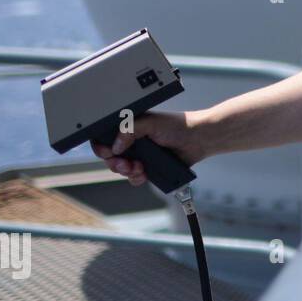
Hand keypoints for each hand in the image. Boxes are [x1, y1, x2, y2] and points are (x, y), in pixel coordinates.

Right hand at [90, 110, 207, 186]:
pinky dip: (136, 178)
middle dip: (115, 162)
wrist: (199, 139)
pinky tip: (144, 173)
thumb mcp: (150, 122)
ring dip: (127, 171)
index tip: (108, 153)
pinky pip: (135, 178)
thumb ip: (129, 130)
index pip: (106, 138)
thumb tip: (115, 146)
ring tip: (138, 167)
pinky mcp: (150, 167)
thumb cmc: (178, 126)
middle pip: (111, 157)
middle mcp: (133, 142)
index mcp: (130, 128)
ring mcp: (141, 155)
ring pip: (122, 169)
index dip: (102, 147)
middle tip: (125, 164)